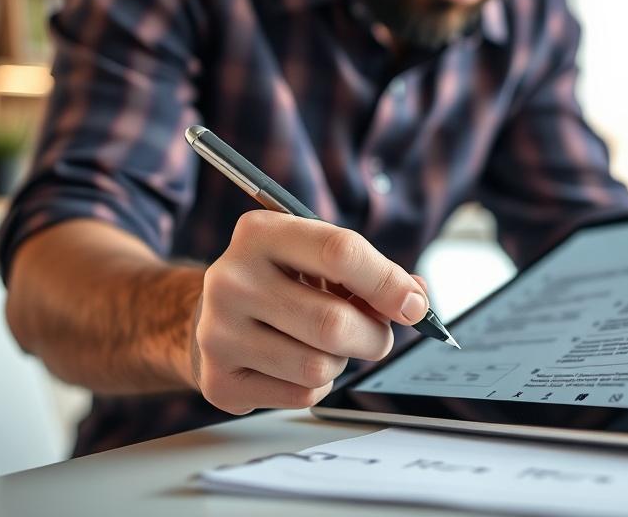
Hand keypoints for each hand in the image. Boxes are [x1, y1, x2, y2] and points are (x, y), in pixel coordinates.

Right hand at [190, 211, 429, 414]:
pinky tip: (297, 363)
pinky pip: (301, 395)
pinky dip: (317, 386)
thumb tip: (415, 300)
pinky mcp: (219, 380)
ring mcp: (219, 332)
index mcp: (260, 232)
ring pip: (319, 366)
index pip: (340, 252)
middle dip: (374, 336)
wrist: (211, 315)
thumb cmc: (283, 281)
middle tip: (377, 335)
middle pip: (333, 322)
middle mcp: (231, 279)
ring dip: (342, 362)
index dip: (388, 282)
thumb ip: (372, 272)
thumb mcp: (319, 259)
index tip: (414, 305)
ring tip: (326, 346)